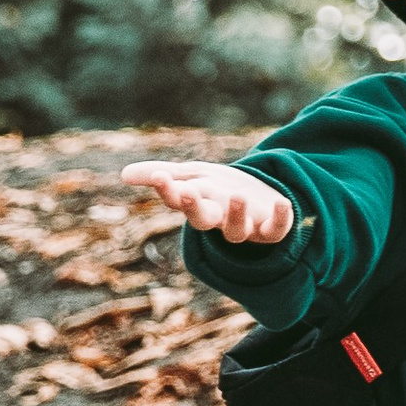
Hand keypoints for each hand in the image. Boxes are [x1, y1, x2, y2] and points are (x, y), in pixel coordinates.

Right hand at [123, 158, 294, 244]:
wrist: (261, 199)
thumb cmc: (220, 189)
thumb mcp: (193, 176)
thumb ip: (164, 175)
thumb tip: (123, 174)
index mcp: (198, 205)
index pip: (177, 200)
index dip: (167, 191)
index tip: (159, 176)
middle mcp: (219, 219)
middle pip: (202, 220)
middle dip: (193, 207)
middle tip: (186, 191)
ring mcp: (246, 228)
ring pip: (237, 231)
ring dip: (236, 215)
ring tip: (236, 196)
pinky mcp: (272, 230)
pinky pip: (277, 230)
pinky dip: (281, 218)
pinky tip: (283, 202)